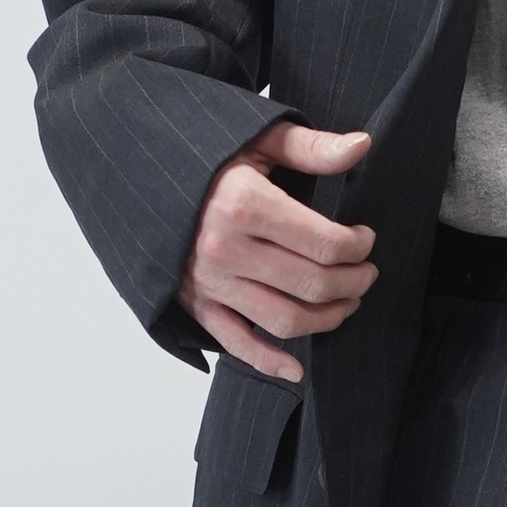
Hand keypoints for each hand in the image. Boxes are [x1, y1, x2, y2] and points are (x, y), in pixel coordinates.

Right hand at [178, 121, 376, 381]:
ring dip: (326, 319)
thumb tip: (362, 146)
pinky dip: (269, 362)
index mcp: (243, 203)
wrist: (141, 173)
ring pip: (286, 320)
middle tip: (366, 275)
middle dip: (352, 284)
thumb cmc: (204, 155)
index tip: (365, 241)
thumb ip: (309, 147)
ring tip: (346, 304)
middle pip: (313, 285)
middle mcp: (225, 249)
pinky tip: (297, 369)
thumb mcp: (255, 137)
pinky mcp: (197, 304)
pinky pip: (238, 344)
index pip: (326, 243)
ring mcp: (210, 282)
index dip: (358, 247)